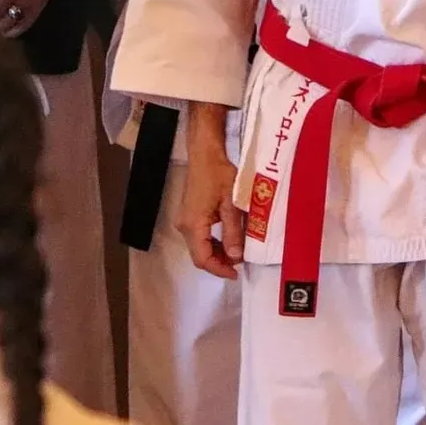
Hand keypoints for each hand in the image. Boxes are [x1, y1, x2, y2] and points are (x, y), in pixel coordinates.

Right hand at [177, 105, 244, 279]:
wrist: (204, 152)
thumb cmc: (219, 174)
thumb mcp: (231, 203)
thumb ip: (233, 231)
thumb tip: (236, 258)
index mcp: (193, 224)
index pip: (202, 258)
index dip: (219, 270)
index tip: (237, 273)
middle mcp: (184, 225)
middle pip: (199, 255)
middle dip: (219, 263)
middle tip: (240, 264)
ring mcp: (184, 220)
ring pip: (199, 247)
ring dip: (217, 254)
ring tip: (237, 253)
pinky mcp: (188, 215)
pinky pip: (199, 237)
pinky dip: (213, 243)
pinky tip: (228, 240)